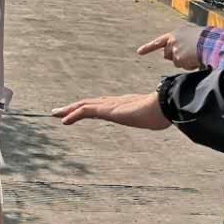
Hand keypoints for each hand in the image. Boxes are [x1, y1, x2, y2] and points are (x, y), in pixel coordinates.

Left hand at [51, 91, 169, 129]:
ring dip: (68, 110)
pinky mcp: (108, 110)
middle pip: (89, 103)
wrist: (166, 106)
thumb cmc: (165, 113)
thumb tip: (169, 120)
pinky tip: (64, 121)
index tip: (80, 110)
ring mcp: (111, 105)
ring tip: (55, 114)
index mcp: (124, 104)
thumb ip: (158, 118)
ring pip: (84, 105)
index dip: (89, 107)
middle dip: (74, 107)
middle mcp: (114, 102)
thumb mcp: (158, 118)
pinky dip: (73, 115)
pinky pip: (86, 111)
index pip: (102, 105)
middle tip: (59, 111)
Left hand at [137, 26, 203, 69]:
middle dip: (175, 57)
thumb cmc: (204, 38)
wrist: (209, 41)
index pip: (158, 42)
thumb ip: (180, 42)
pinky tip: (196, 59)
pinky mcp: (178, 58)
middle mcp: (171, 42)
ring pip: (176, 62)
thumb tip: (176, 55)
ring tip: (195, 54)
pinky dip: (190, 65)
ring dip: (184, 61)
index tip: (139, 52)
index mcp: (174, 34)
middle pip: (168, 55)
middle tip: (188, 53)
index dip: (148, 48)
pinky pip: (183, 66)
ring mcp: (174, 50)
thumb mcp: (190, 35)